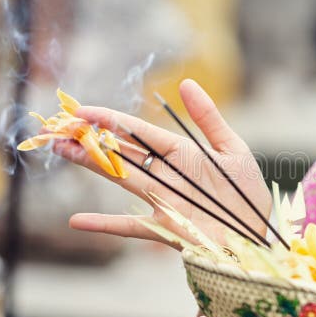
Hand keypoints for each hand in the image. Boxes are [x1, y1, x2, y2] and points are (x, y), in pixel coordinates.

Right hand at [53, 79, 271, 246]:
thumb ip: (208, 118)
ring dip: (91, 165)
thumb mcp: (232, 149)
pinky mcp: (165, 228)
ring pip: (120, 178)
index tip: (82, 111)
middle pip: (121, 153)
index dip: (110, 120)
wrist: (256, 234)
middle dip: (90, 140)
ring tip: (61, 150)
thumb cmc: (247, 192)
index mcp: (181, 152)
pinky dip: (104, 224)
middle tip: (59, 128)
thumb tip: (186, 82)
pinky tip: (76, 220)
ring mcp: (162, 201)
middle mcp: (166, 175)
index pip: (138, 131)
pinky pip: (130, 226)